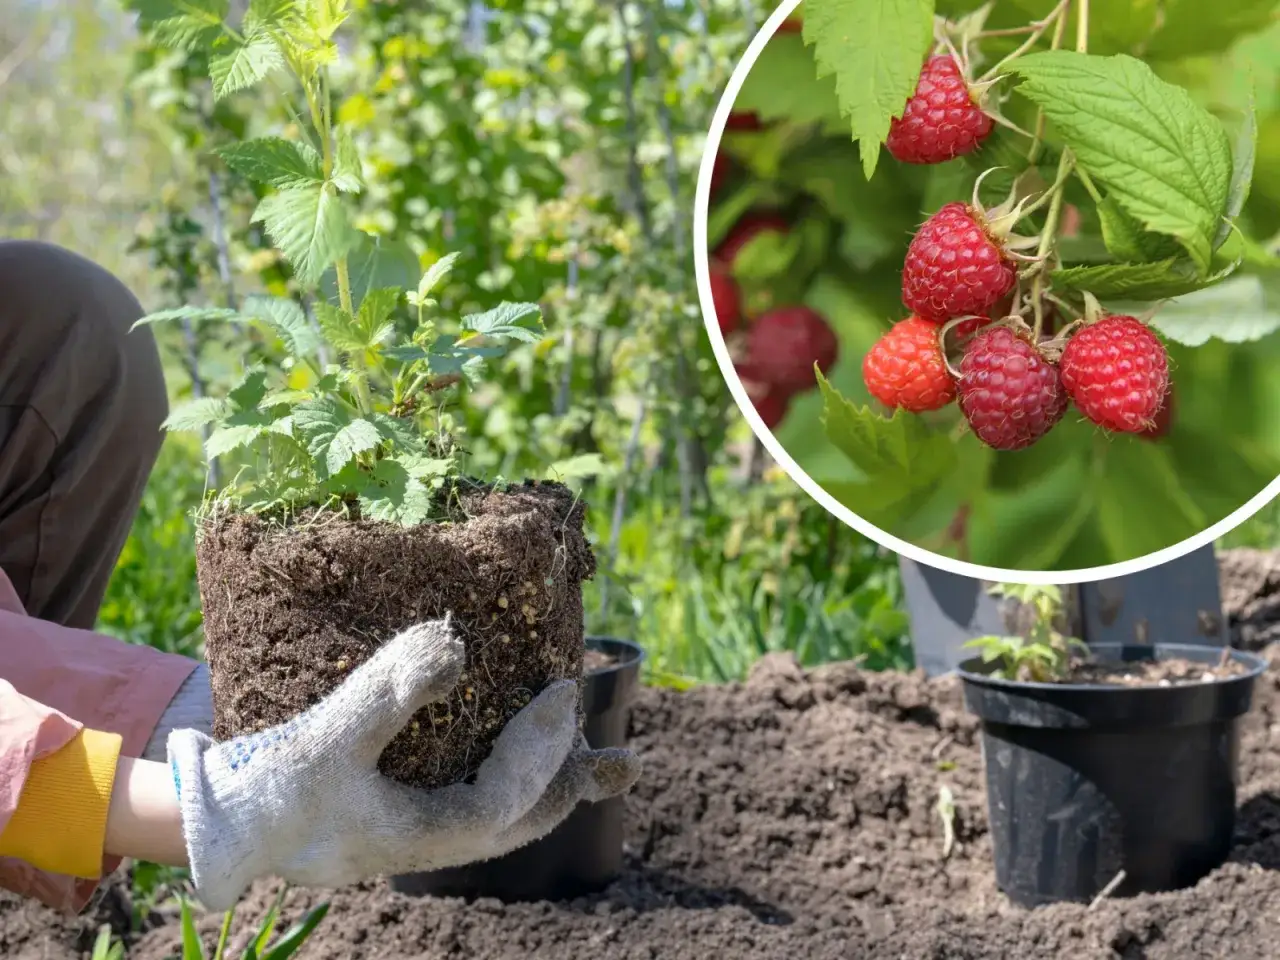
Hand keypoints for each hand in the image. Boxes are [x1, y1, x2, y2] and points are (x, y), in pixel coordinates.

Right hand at [167, 618, 640, 910]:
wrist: (214, 828)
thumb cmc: (265, 792)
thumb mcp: (326, 738)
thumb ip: (389, 691)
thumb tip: (455, 642)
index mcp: (419, 836)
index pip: (504, 800)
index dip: (541, 750)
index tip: (564, 693)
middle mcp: (427, 841)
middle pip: (517, 819)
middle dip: (566, 781)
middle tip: (615, 756)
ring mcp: (413, 830)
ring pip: (497, 813)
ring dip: (545, 781)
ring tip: (592, 761)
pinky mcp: (395, 813)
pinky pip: (467, 797)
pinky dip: (503, 774)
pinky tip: (507, 746)